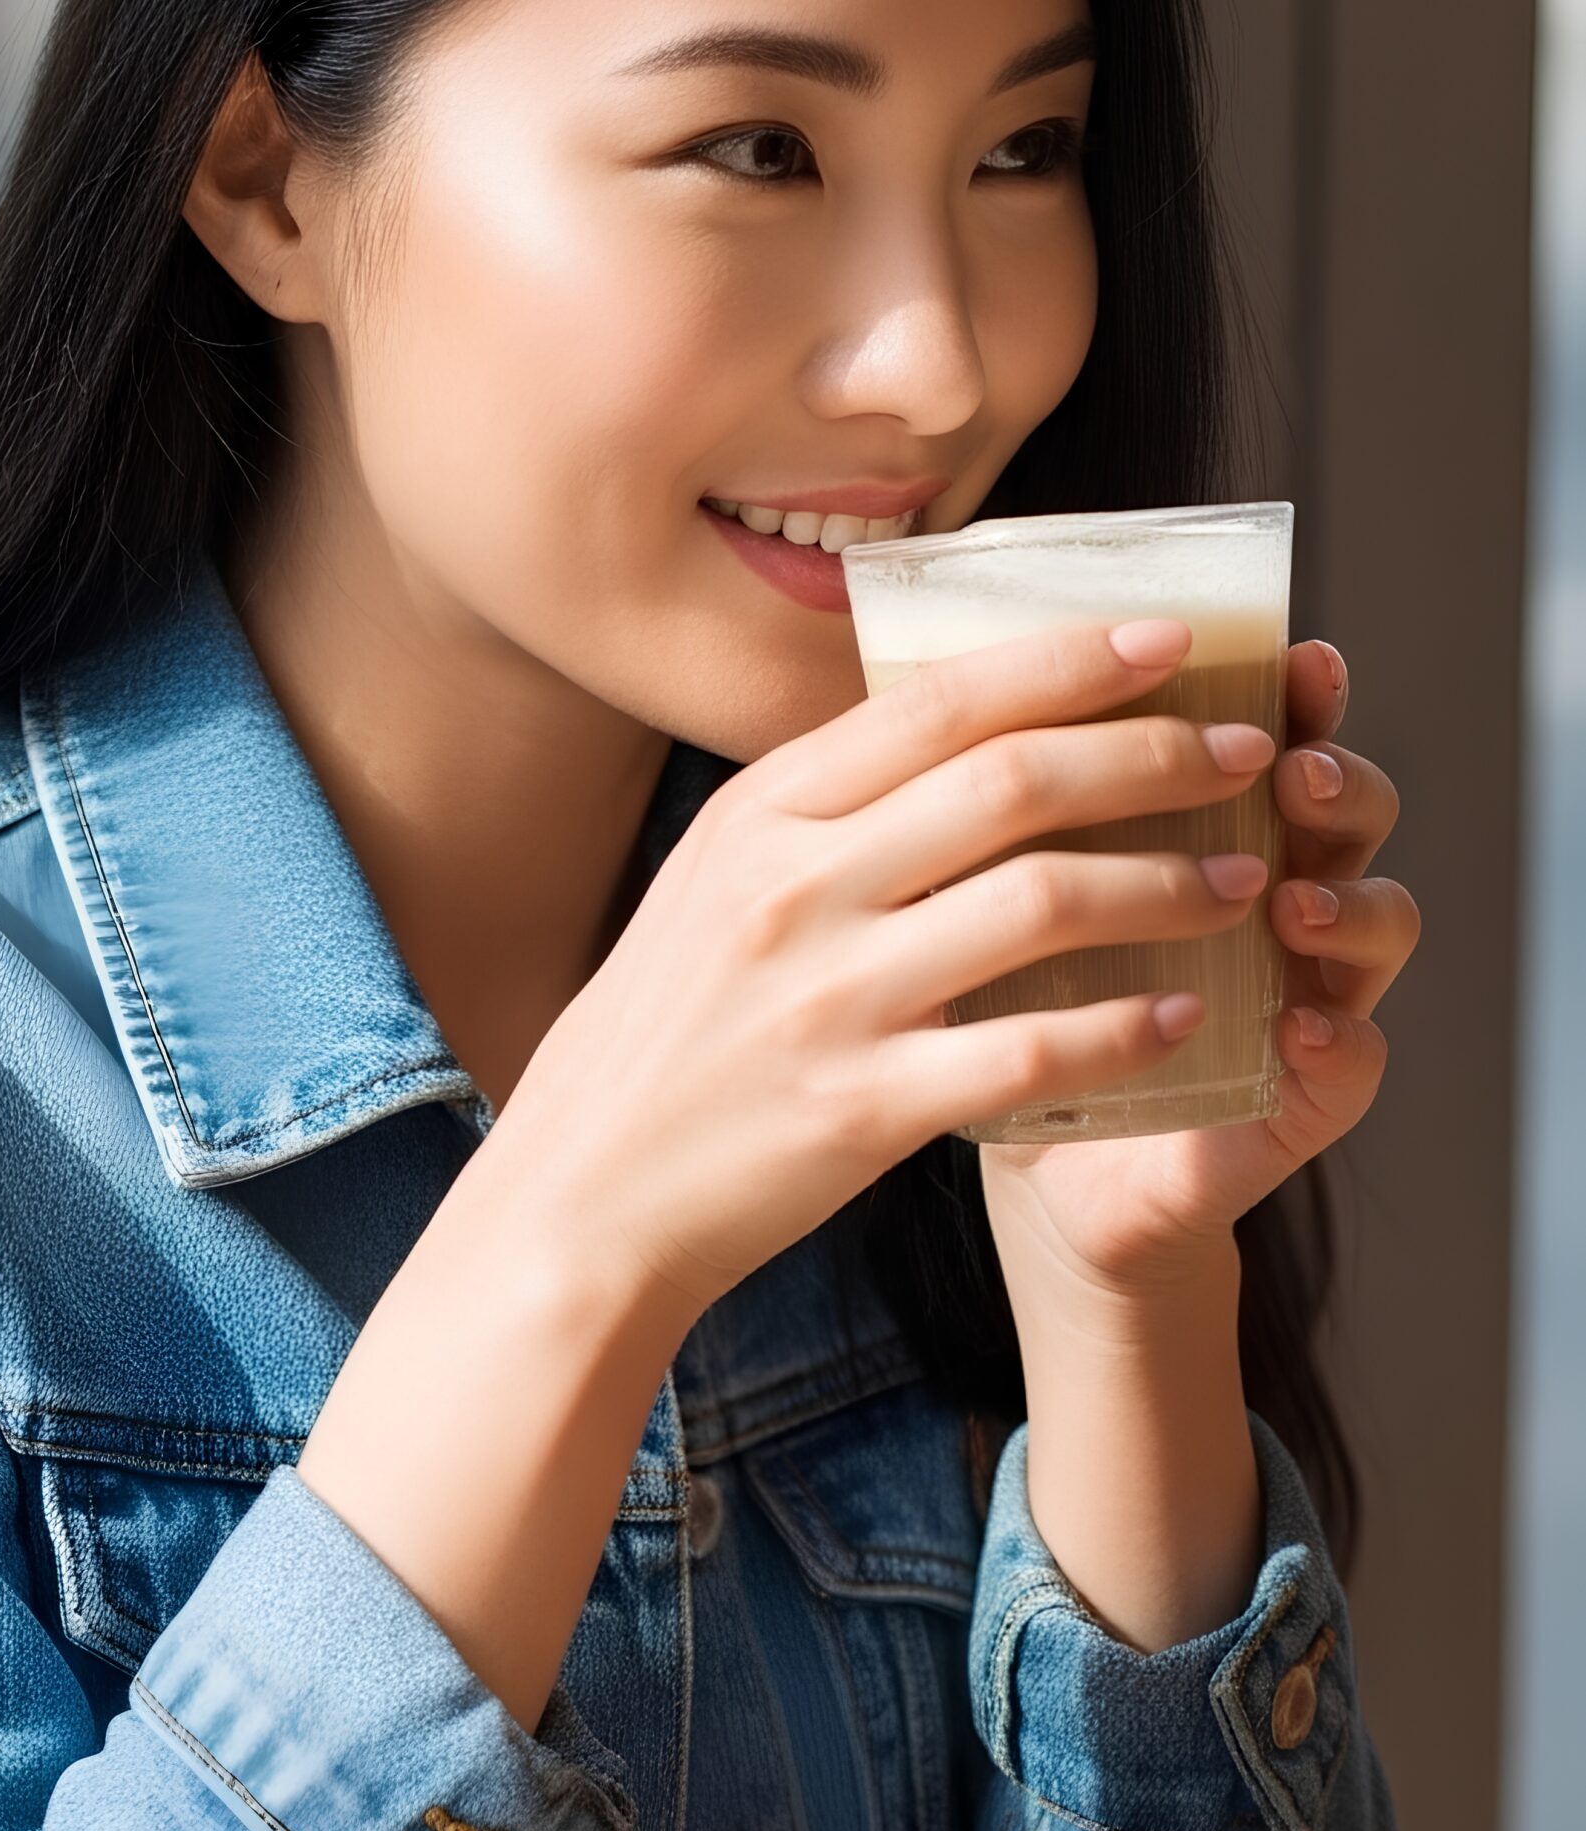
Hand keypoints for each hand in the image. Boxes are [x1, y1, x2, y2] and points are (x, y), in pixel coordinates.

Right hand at [474, 616, 1280, 1331]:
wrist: (586, 1189)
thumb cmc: (670, 1025)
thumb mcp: (718, 879)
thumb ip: (829, 808)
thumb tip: (965, 726)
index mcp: (764, 813)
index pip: (941, 702)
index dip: (1070, 661)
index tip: (1170, 641)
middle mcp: (796, 885)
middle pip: (1013, 782)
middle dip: (1152, 755)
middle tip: (1241, 754)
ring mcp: (831, 996)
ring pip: (1043, 904)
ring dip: (1169, 883)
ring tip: (1244, 881)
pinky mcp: (864, 1108)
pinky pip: (1033, 1054)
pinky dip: (1127, 1030)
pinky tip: (1187, 1020)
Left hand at [977, 635, 1421, 1296]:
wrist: (1039, 1162)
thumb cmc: (1018, 999)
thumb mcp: (1001, 887)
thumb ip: (1008, 799)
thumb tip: (933, 676)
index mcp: (1214, 817)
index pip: (1272, 728)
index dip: (1290, 690)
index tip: (1288, 656)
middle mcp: (1277, 885)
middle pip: (1349, 807)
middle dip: (1335, 778)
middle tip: (1289, 771)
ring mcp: (1305, 986)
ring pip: (1381, 919)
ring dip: (1350, 901)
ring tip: (1294, 903)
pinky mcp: (1301, 1092)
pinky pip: (1353, 1059)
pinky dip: (1337, 1039)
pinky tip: (1298, 1028)